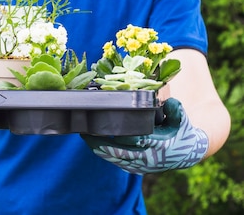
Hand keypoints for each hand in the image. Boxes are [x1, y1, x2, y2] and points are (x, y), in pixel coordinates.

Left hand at [81, 98, 208, 173]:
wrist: (187, 153)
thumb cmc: (181, 132)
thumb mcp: (182, 120)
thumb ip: (176, 110)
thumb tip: (171, 102)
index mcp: (159, 146)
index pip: (136, 140)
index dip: (121, 134)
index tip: (105, 125)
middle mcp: (148, 159)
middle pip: (120, 152)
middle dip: (100, 142)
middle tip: (85, 131)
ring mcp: (142, 166)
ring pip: (116, 159)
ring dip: (99, 149)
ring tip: (85, 137)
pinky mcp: (138, 169)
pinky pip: (118, 163)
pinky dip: (106, 155)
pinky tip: (94, 145)